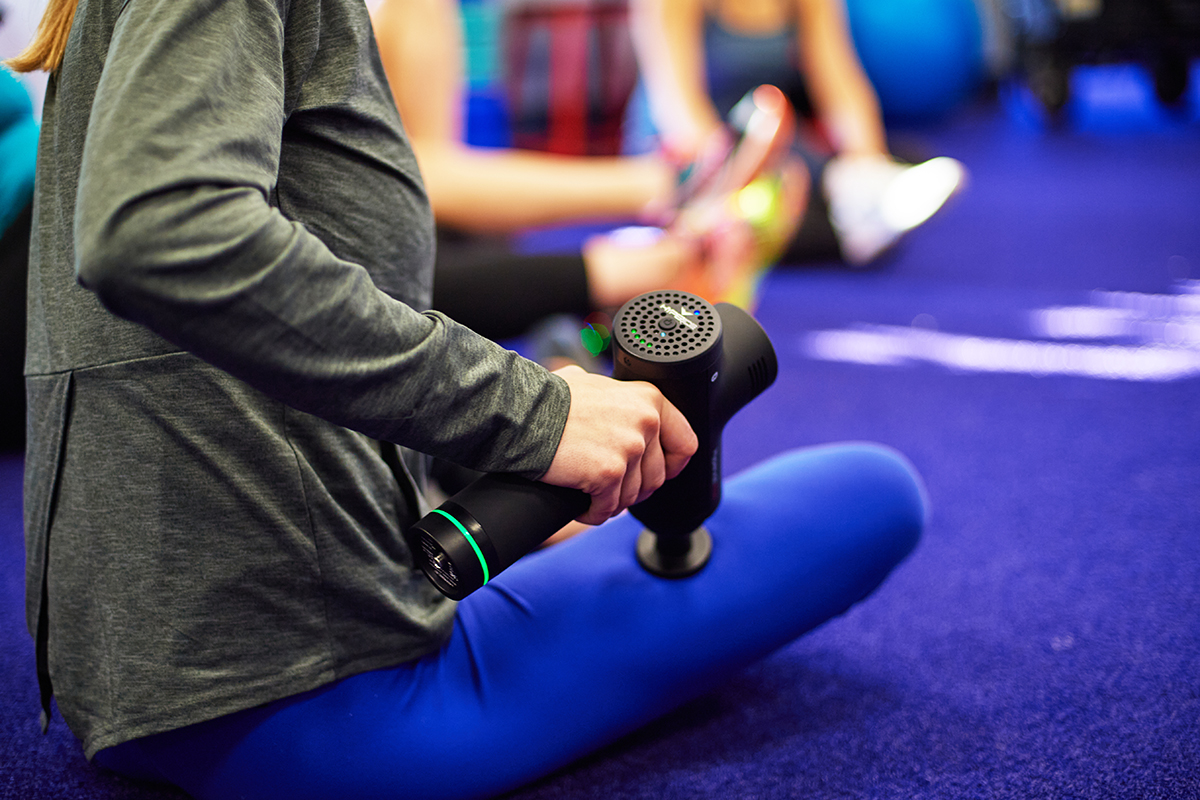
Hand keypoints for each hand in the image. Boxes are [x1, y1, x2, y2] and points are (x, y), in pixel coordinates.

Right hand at [542, 365, 696, 524]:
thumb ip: (619, 399)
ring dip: (610, 501)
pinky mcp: (609, 473)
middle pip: (656, 477)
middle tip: (609, 488)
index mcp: (649, 399)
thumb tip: (623, 408)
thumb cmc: (550, 398)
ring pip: (632, 496)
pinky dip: (592, 511)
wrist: (521, 414)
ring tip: (589, 494)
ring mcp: (629, 448)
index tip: (656, 474)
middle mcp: (646, 422)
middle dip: (632, 489)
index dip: (672, 466)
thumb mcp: (594, 384)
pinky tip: (579, 503)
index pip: (685, 443)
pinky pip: (608, 508)